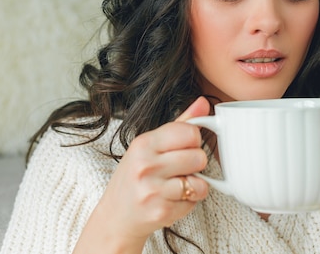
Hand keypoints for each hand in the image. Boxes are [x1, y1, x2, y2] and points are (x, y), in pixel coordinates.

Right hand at [74, 97, 209, 252]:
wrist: (116, 216)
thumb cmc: (135, 177)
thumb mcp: (150, 146)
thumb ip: (180, 124)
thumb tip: (203, 102)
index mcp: (144, 144)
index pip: (189, 132)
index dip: (193, 140)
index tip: (184, 147)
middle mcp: (146, 166)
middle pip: (199, 157)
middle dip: (195, 164)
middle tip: (179, 169)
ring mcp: (153, 190)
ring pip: (200, 182)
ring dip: (194, 185)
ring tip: (176, 185)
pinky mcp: (162, 212)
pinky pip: (194, 202)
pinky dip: (188, 202)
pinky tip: (172, 199)